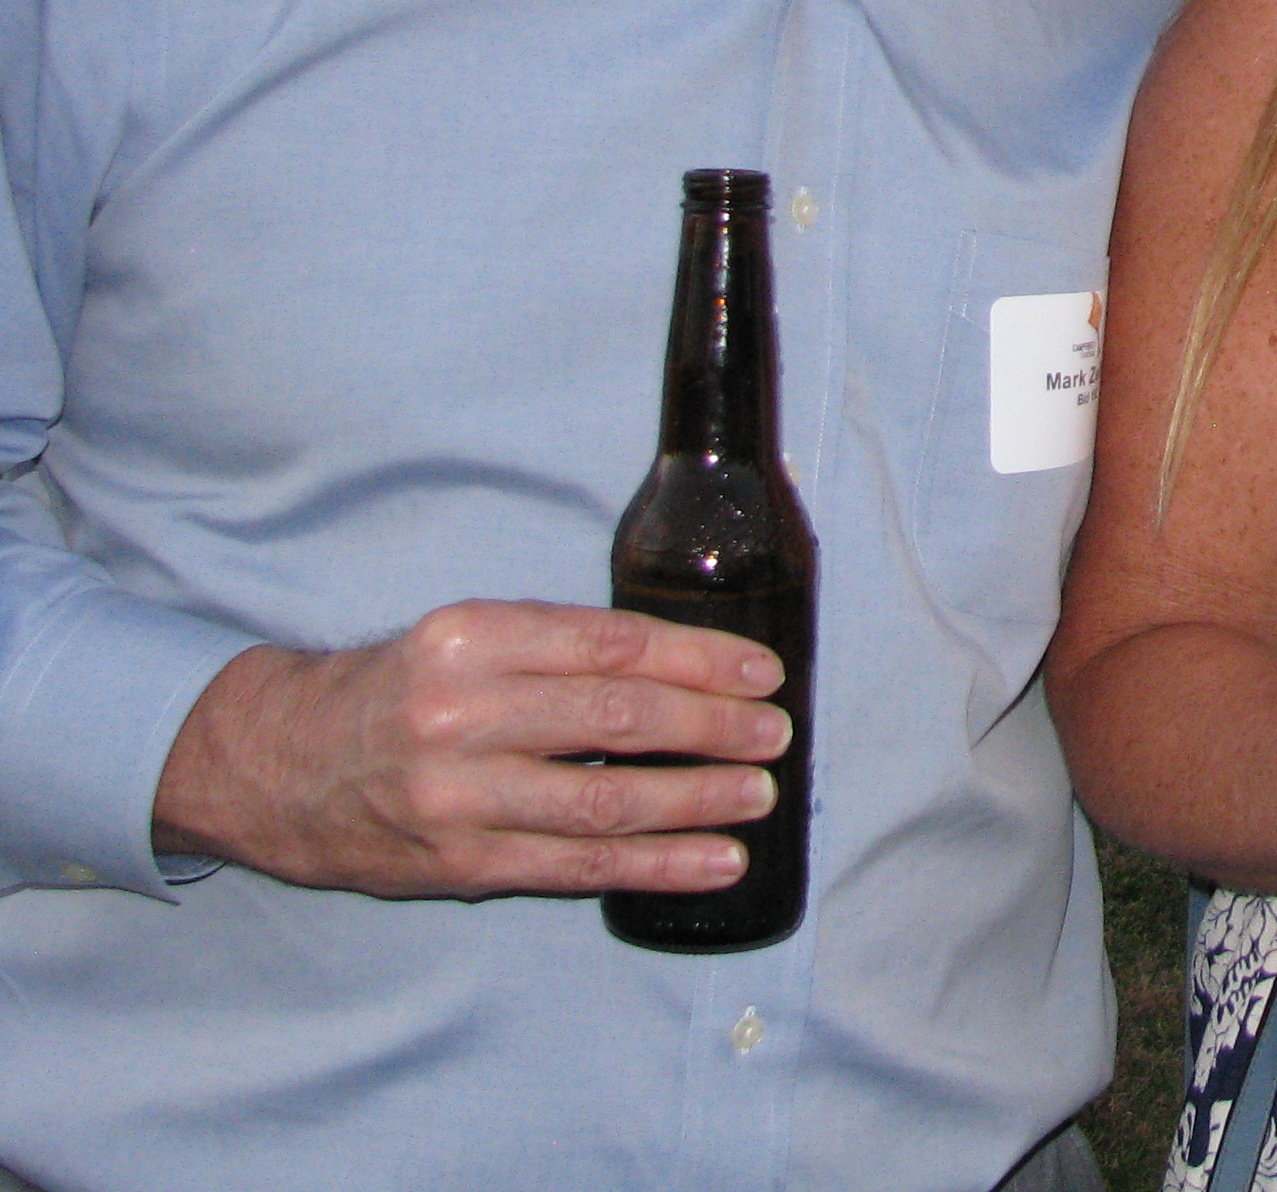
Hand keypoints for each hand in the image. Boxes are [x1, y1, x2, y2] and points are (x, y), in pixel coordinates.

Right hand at [152, 600, 792, 899]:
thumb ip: (557, 648)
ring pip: (605, 801)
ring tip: (758, 796)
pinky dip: (656, 865)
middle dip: (712, 728)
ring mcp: (457, 796)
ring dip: (697, 801)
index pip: (611, 646)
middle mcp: (461, 713)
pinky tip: (713, 862)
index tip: (760, 673)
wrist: (274, 765)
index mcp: (471, 638)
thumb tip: (686, 670)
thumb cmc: (397, 691)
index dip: (699, 660)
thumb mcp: (464, 637)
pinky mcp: (459, 864)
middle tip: (774, 734)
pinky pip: (576, 868)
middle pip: (617, 720)